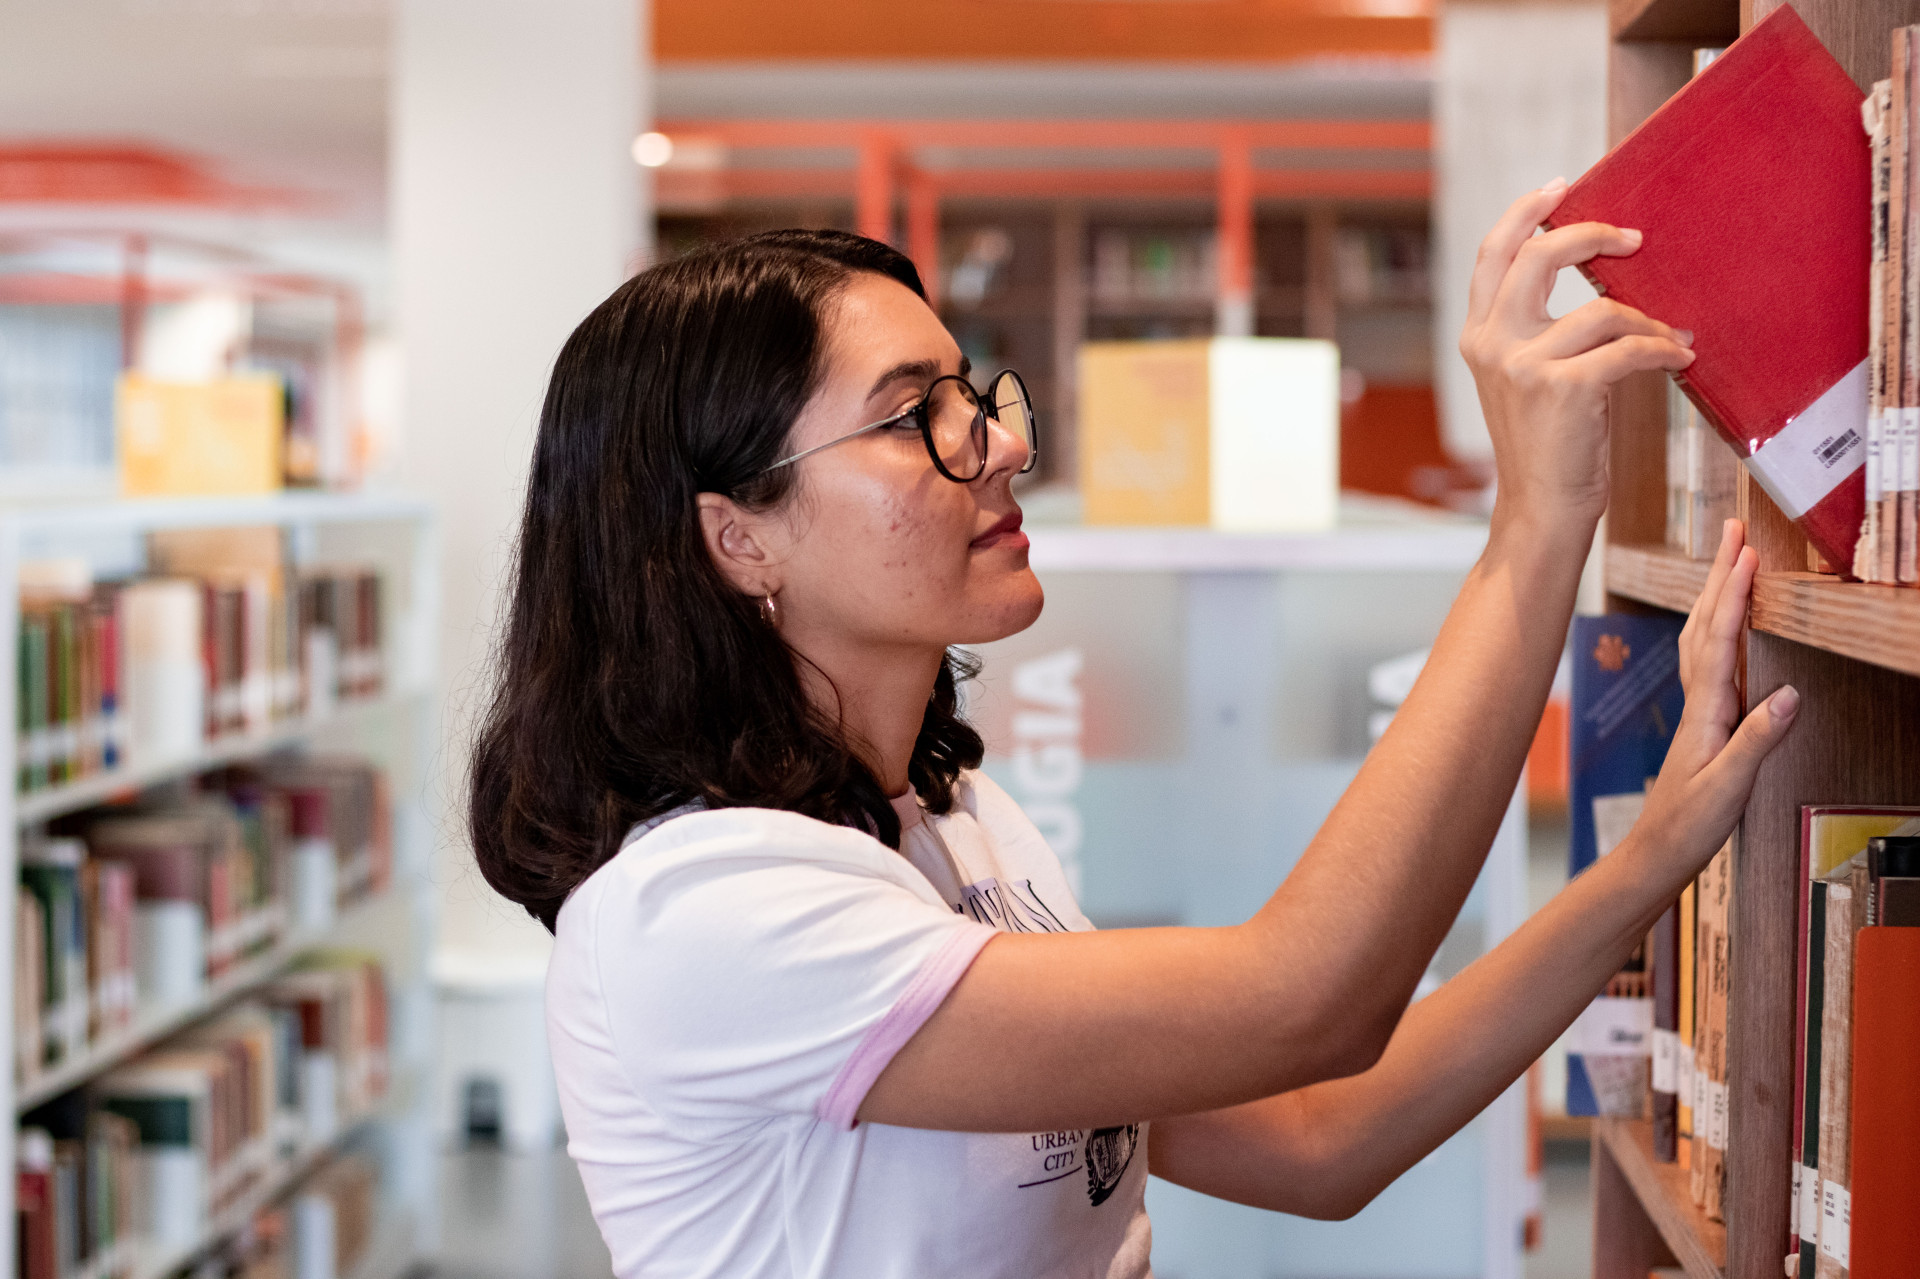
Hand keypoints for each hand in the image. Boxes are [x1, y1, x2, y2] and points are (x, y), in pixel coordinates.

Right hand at [1459, 180, 1696, 529]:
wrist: (1541, 508)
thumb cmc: (1546, 445)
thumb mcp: (1525, 379)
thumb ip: (1537, 330)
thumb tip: (1599, 276)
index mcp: (1478, 337)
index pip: (1493, 255)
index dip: (1525, 212)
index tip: (1561, 187)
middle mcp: (1492, 344)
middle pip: (1537, 256)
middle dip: (1591, 235)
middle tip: (1633, 239)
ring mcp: (1524, 366)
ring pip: (1603, 311)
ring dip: (1650, 322)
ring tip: (1673, 339)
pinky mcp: (1565, 388)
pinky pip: (1630, 348)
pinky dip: (1664, 350)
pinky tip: (1680, 359)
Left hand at [1635, 520, 1797, 874]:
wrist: (1657, 853)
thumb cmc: (1689, 825)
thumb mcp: (1729, 786)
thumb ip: (1758, 740)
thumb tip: (1790, 693)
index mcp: (1706, 712)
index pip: (1720, 641)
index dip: (1734, 596)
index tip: (1746, 554)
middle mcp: (1698, 703)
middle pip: (1707, 625)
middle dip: (1721, 574)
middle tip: (1733, 528)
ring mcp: (1698, 710)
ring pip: (1704, 638)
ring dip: (1717, 594)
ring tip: (1730, 558)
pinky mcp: (1702, 723)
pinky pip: (1709, 661)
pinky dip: (1718, 630)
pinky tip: (1723, 625)